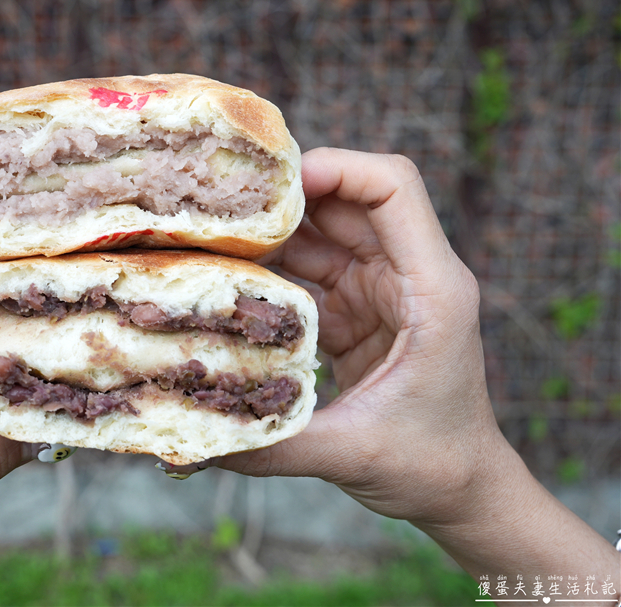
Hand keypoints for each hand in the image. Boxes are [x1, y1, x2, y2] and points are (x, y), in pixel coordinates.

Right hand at [211, 148, 617, 579]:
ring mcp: (383, 289)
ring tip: (214, 241)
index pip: (393, 188)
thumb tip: (195, 439)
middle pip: (347, 200)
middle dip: (286, 197)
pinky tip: (232, 280)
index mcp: (432, 289)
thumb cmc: (432, 465)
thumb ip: (274, 447)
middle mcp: (410, 275)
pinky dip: (274, 269)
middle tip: (221, 210)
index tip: (273, 183)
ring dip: (274, 232)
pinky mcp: (359, 309)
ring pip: (325, 231)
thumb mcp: (354, 454)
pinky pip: (313, 269)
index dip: (335, 168)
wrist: (461, 489)